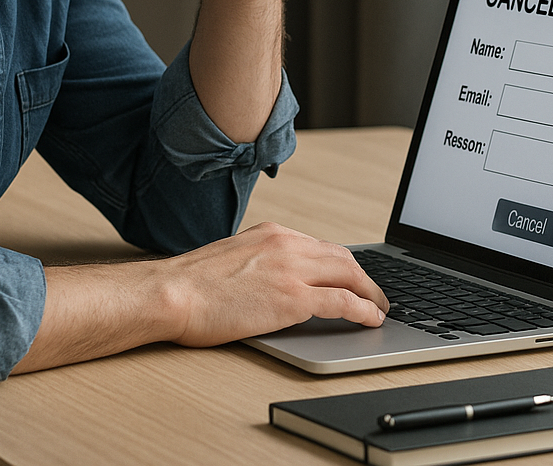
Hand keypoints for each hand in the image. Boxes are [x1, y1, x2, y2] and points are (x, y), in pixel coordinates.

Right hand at [164, 222, 388, 346]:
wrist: (173, 292)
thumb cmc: (191, 284)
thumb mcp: (233, 258)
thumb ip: (260, 262)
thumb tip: (275, 280)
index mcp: (271, 233)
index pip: (320, 246)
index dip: (342, 264)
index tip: (351, 277)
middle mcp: (286, 244)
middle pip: (342, 257)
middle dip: (364, 277)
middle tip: (375, 295)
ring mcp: (291, 270)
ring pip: (349, 275)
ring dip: (371, 293)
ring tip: (379, 309)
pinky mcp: (292, 299)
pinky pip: (342, 302)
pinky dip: (363, 310)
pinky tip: (370, 319)